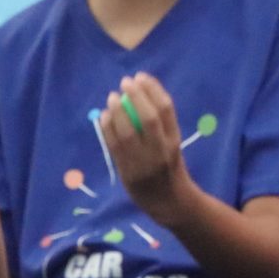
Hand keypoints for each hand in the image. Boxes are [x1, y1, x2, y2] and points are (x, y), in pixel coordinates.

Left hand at [100, 73, 192, 221]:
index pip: (166, 109)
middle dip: (136, 96)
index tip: (141, 76)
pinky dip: (107, 129)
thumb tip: (139, 92)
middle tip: (125, 82)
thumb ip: (160, 124)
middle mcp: (161, 150)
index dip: (152, 89)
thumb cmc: (167, 166)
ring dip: (118, 111)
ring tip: (112, 98)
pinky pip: (115, 147)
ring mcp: (144, 163)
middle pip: (148, 118)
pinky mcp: (128, 172)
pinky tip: (104, 117)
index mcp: (174, 140)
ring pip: (128, 133)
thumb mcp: (171, 143)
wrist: (167, 201)